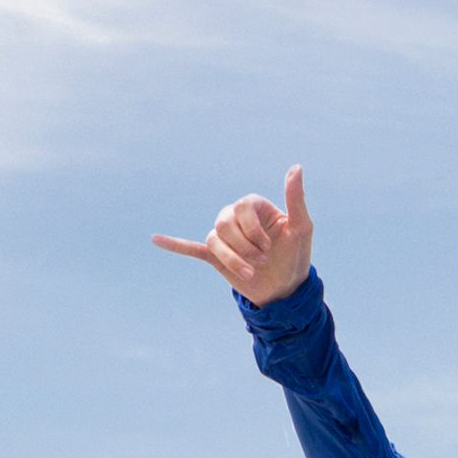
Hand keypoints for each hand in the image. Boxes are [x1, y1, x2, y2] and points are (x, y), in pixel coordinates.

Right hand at [154, 168, 314, 304]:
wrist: (286, 290)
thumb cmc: (296, 256)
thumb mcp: (301, 228)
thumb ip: (295, 198)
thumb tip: (296, 167)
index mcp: (255, 208)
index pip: (241, 207)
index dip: (252, 228)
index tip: (269, 246)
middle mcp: (237, 219)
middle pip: (224, 222)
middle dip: (243, 246)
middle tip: (262, 261)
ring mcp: (226, 238)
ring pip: (214, 239)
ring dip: (232, 258)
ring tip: (250, 272)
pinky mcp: (216, 257)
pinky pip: (192, 247)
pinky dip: (175, 244)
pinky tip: (156, 239)